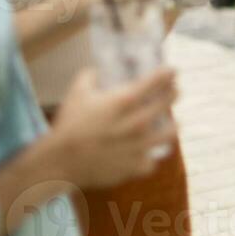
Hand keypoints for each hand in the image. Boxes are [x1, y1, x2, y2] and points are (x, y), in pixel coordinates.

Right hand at [49, 67, 177, 187]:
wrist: (60, 161)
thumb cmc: (69, 124)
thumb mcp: (77, 92)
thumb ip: (91, 75)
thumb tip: (98, 69)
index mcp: (124, 101)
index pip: (156, 81)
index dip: (168, 73)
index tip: (172, 71)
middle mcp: (137, 123)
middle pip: (167, 103)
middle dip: (173, 93)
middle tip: (174, 90)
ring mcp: (139, 147)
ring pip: (170, 133)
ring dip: (173, 125)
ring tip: (173, 123)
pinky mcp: (135, 167)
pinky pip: (151, 160)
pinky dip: (150, 155)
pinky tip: (147, 152)